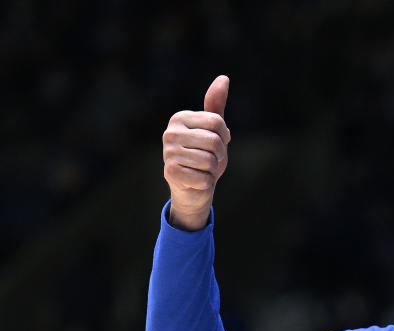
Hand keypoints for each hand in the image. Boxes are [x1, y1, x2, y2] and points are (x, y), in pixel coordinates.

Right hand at [162, 75, 230, 229]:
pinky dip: (206, 183)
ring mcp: (168, 153)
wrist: (193, 188)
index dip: (224, 137)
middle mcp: (170, 133)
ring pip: (210, 161)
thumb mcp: (213, 130)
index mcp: (180, 118)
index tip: (217, 144)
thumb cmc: (205, 156)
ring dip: (213, 170)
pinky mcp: (170, 172)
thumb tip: (224, 78)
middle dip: (220, 156)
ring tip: (203, 170)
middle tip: (211, 161)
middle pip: (214, 141)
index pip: (217, 122)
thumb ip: (216, 105)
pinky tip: (196, 181)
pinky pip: (204, 178)